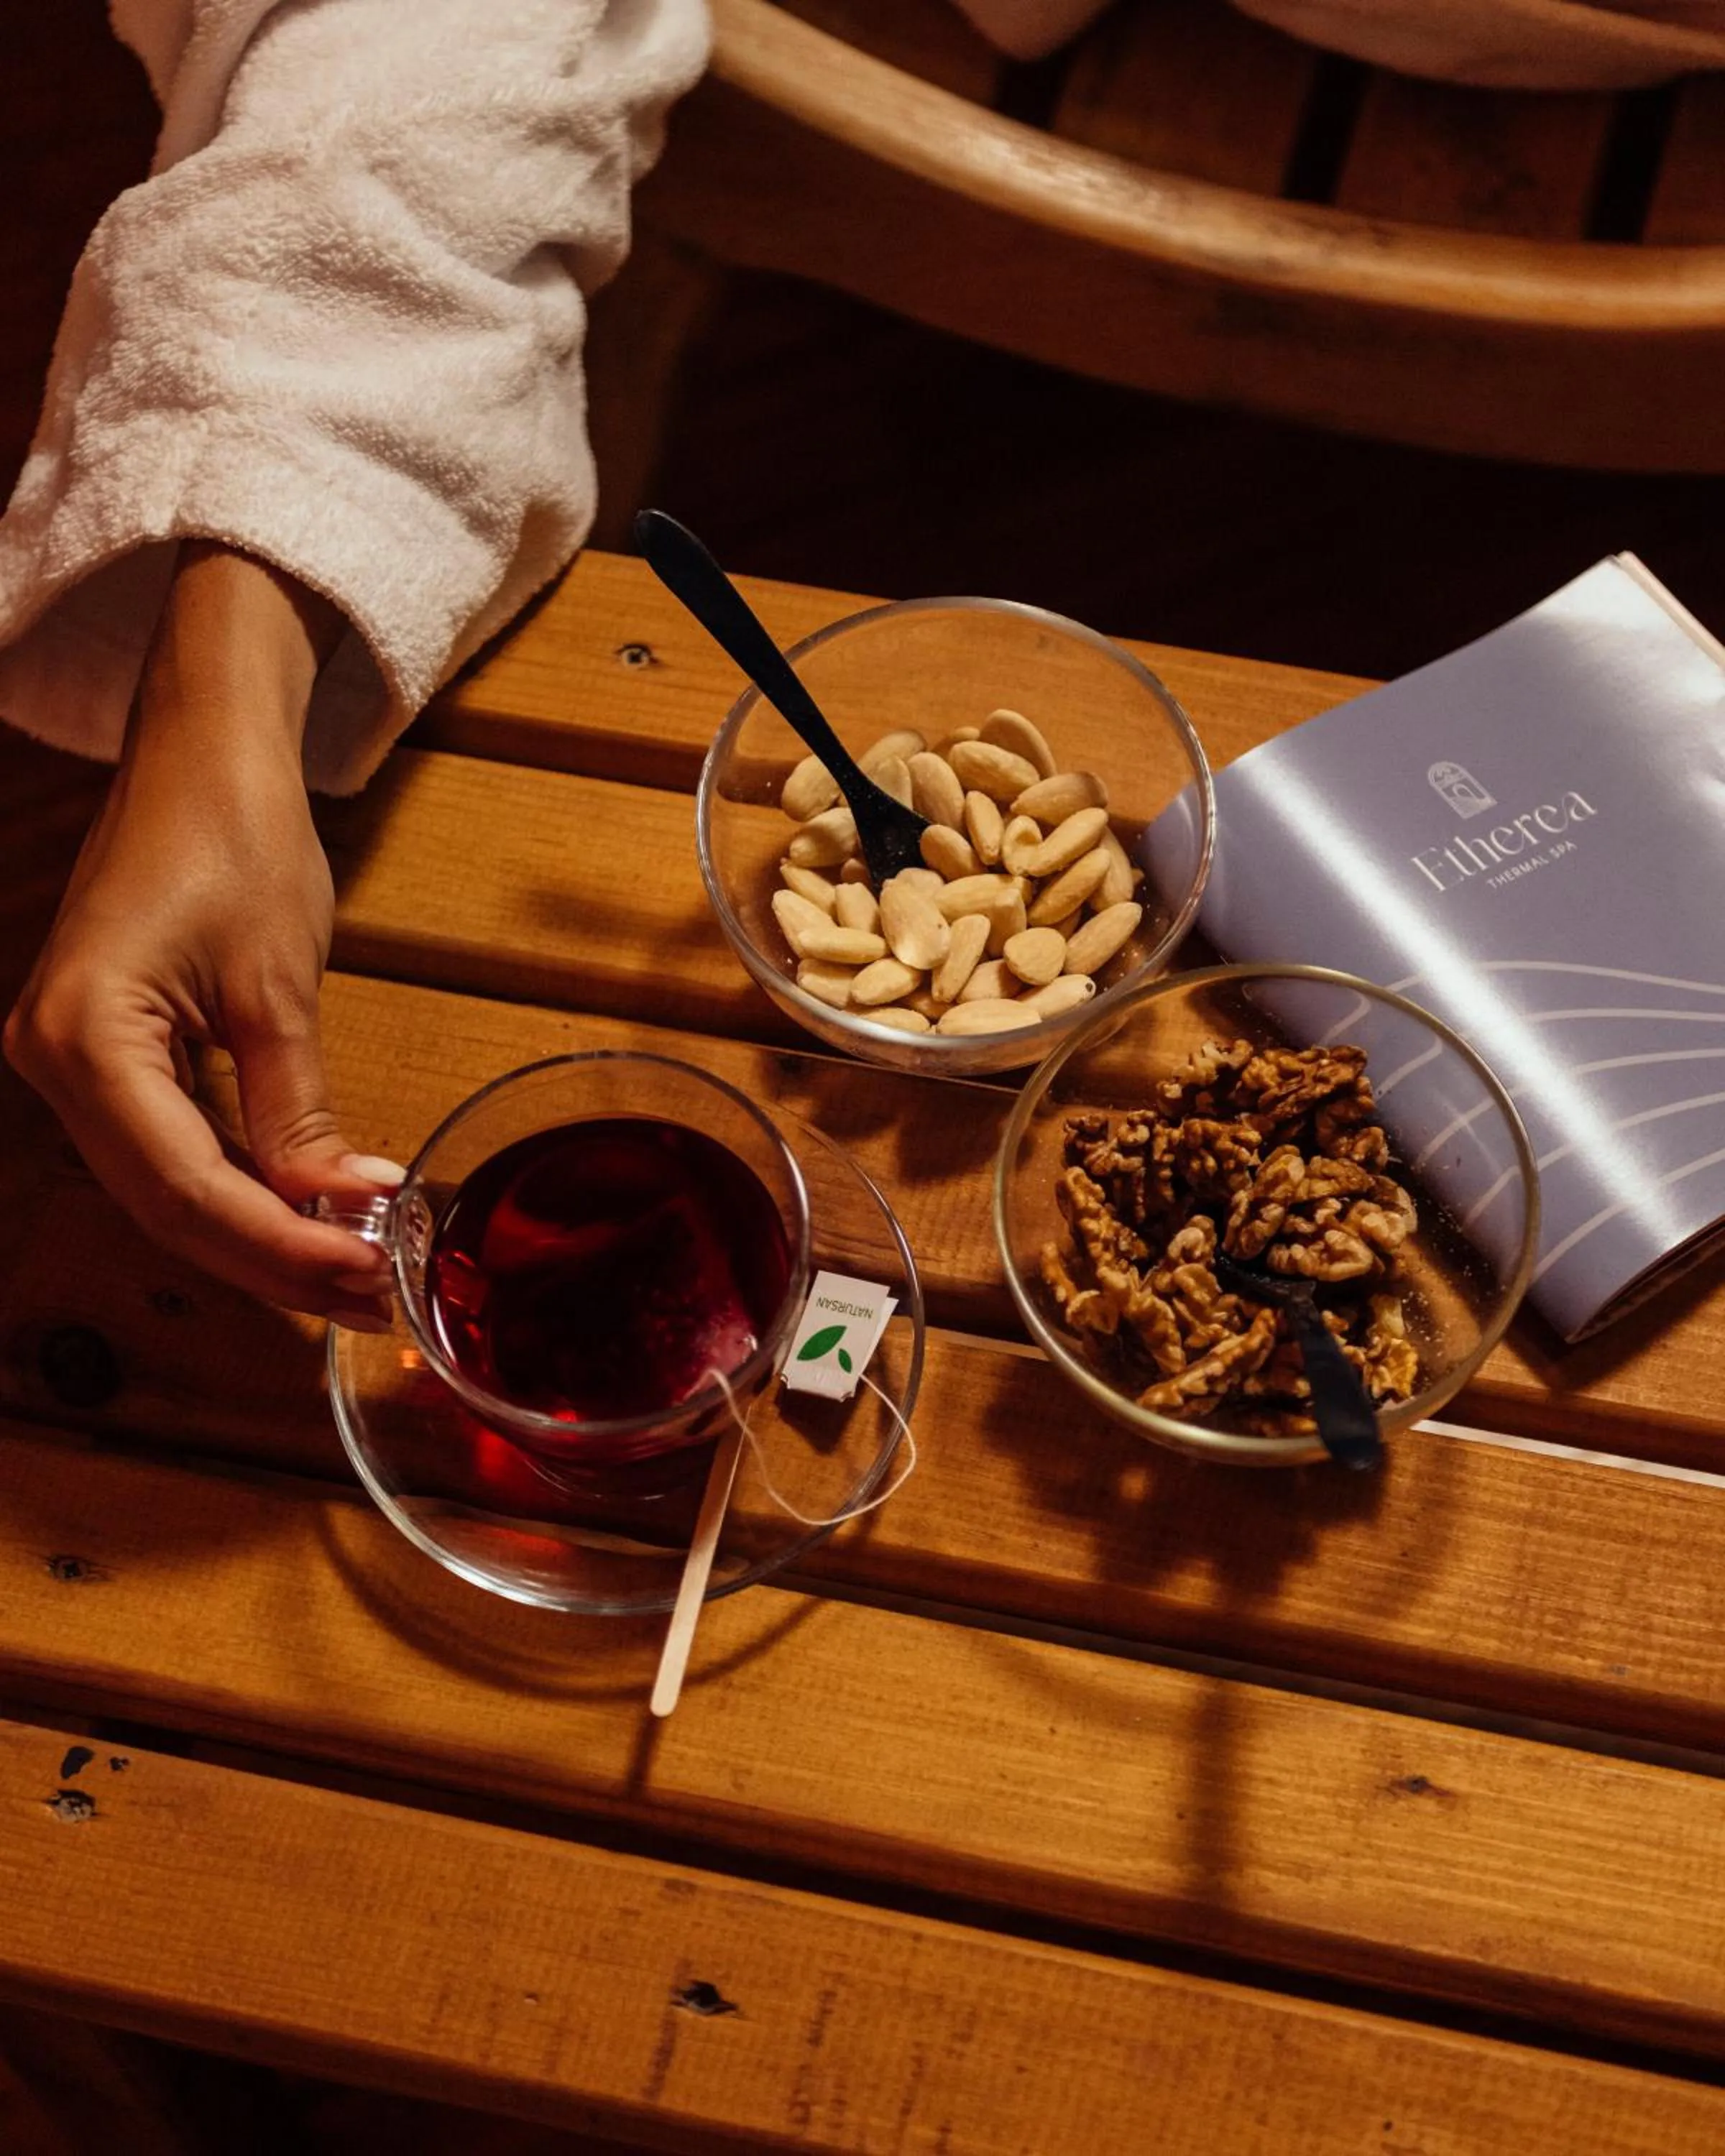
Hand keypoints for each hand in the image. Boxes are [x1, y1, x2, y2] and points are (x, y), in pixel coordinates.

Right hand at [4, 545, 397, 1321]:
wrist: (202, 748)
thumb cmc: (233, 831)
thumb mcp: (275, 983)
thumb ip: (295, 1109)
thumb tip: (341, 1208)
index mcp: (82, 1040)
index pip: (189, 1189)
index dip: (283, 1247)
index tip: (370, 1273)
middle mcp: (52, 1062)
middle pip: (172, 1208)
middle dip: (279, 1261)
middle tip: (378, 1299)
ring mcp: (72, 1061)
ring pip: (172, 1191)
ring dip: (266, 1238)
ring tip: (361, 1277)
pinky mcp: (106, 1054)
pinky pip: (173, 1149)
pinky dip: (246, 1189)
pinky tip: (312, 1221)